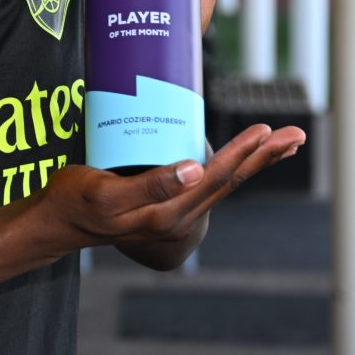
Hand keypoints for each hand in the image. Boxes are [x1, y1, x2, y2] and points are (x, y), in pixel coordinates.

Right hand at [42, 123, 304, 257]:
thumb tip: (194, 169)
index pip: (216, 177)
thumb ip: (149, 184)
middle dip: (264, 157)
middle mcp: (178, 216)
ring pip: (223, 184)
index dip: (243, 153)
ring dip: (255, 163)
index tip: (266, 132)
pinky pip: (207, 185)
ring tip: (280, 144)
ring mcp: (174, 213)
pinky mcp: (166, 205)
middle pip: (230, 181)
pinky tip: (237, 158)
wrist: (59, 223)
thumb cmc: (76, 201)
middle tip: (295, 136)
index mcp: (168, 212)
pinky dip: (231, 168)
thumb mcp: (105, 192)